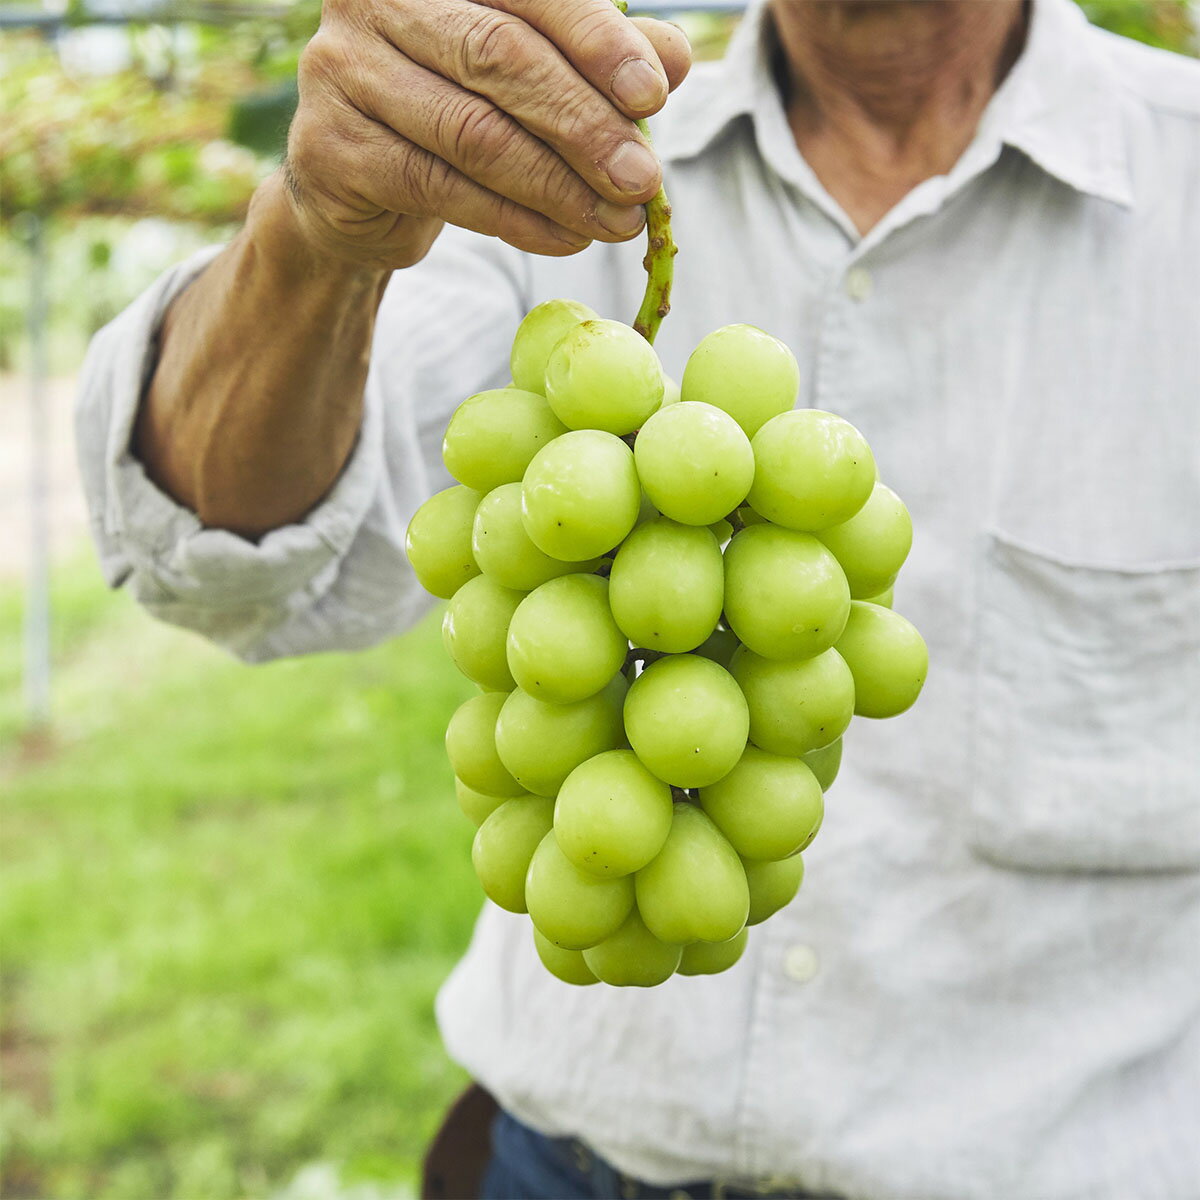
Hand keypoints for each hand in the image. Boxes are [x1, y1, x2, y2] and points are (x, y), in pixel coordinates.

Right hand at [283, 0, 691, 269]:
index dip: (595, 40)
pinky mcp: (333, 147)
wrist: (362, 183)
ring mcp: (343, 69)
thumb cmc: (459, 107)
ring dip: (559, 187)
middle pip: (501, 57)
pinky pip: (442, 188)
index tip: (653, 97)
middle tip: (642, 180)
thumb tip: (674, 62)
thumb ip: (596, 58)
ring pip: (474, 133)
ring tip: (617, 222)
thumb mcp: (534, 74)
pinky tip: (566, 238)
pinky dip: (516, 221)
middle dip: (584, 125)